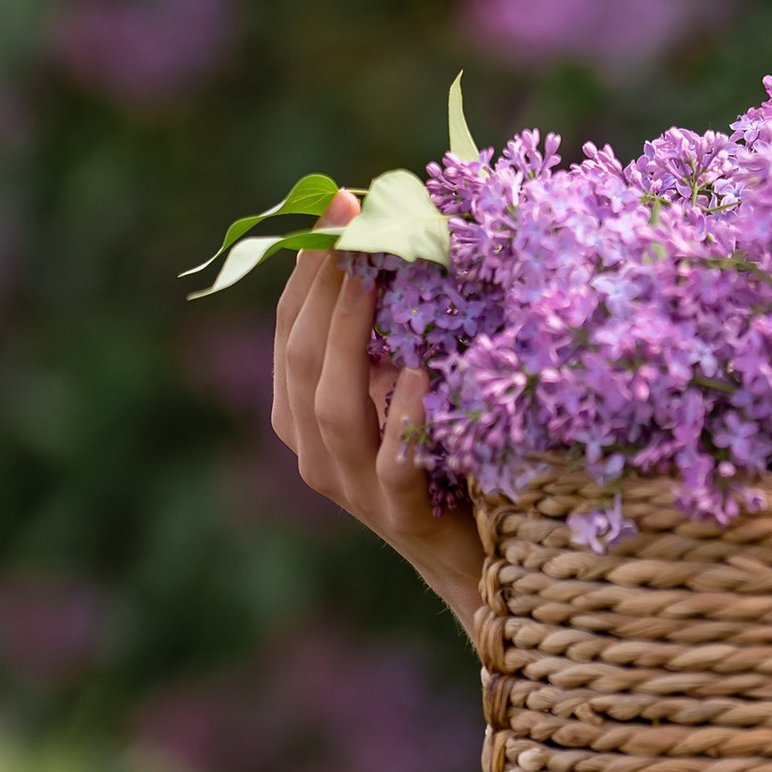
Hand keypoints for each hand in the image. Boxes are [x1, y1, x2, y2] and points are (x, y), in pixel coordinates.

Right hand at [272, 189, 483, 634]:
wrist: (481, 563)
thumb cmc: (448, 460)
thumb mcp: (412, 393)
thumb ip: (396, 336)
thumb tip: (407, 238)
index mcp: (306, 417)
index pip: (290, 334)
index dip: (307, 272)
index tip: (334, 208)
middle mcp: (317, 452)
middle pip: (302, 361)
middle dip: (322, 287)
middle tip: (349, 221)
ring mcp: (355, 487)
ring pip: (332, 408)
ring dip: (349, 337)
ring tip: (371, 278)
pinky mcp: (401, 515)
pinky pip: (394, 464)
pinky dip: (403, 417)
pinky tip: (419, 374)